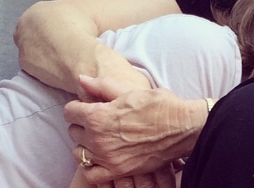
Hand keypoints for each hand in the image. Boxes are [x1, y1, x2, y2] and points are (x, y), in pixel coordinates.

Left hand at [66, 75, 204, 183]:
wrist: (183, 127)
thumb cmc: (158, 105)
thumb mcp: (128, 89)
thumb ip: (101, 86)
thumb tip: (81, 79)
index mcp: (98, 116)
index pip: (70, 112)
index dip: (78, 107)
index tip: (86, 107)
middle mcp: (98, 139)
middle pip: (73, 132)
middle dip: (82, 124)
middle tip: (97, 121)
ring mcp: (107, 158)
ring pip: (79, 153)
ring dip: (86, 145)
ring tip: (99, 139)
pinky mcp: (119, 171)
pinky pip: (92, 174)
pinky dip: (92, 167)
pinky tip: (101, 158)